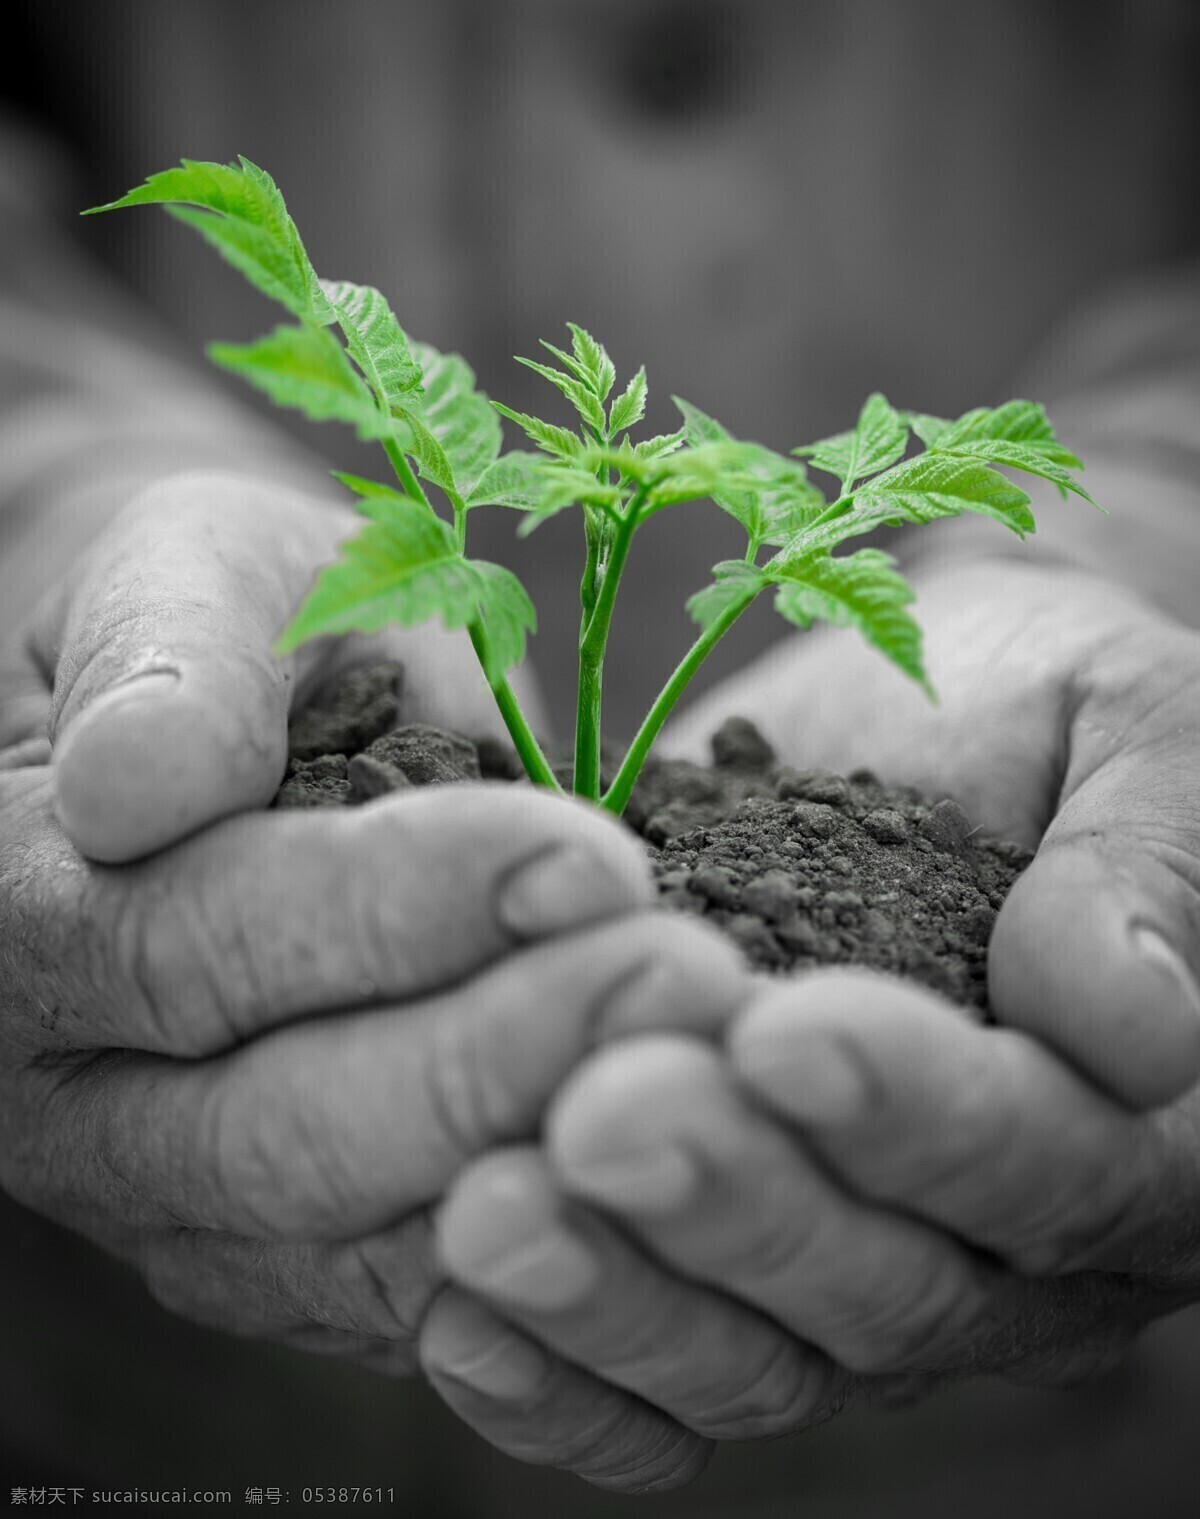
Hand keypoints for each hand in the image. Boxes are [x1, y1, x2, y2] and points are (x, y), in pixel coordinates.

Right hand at [0, 469, 748, 1473]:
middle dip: (502, 1057)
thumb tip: (134, 782)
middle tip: (690, 980)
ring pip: (363, 1248)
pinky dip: (565, 1255)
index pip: (190, 944)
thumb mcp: (185, 572)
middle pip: (280, 1133)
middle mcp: (75, 1100)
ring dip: (557, 1168)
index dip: (391, 911)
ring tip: (718, 1069)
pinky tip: (689, 1173)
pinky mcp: (288, 1262)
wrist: (254, 721)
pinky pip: (426, 1300)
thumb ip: (164, 659)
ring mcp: (178, 1208)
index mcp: (14, 917)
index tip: (586, 856)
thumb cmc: (232, 619)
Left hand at [422, 556, 1199, 1487]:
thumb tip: (1137, 1028)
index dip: (916, 1115)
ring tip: (487, 1212)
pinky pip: (658, 1380)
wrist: (920, 709)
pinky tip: (454, 1316)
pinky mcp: (730, 1272)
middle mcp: (1013, 1246)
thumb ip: (1146, 869)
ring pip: (759, 1357)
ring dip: (618, 1295)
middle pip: (888, 1288)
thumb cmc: (1050, 702)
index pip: (1046, 1164)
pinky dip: (561, 1371)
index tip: (779, 1031)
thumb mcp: (1133, 731)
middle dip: (734, 1204)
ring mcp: (864, 1276)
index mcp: (1143, 1129)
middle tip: (600, 1115)